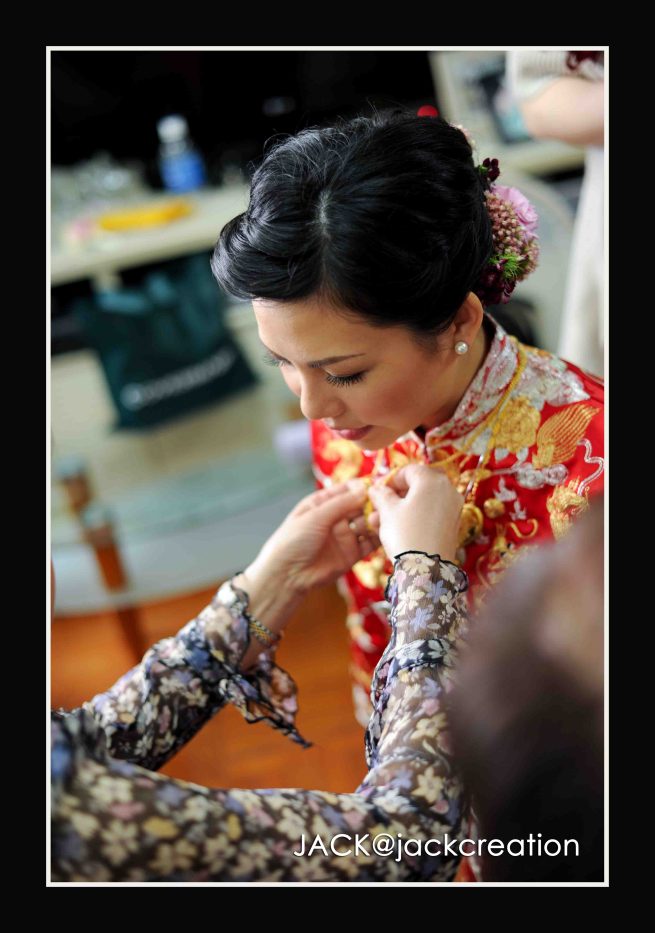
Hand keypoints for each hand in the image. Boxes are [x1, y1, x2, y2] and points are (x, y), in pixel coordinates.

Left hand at [245, 480, 379, 598]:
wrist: (287, 575)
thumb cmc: (293, 540)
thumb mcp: (316, 516)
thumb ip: (342, 503)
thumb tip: (365, 489)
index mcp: (323, 503)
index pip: (348, 490)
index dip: (363, 486)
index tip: (380, 483)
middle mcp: (336, 517)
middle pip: (360, 505)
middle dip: (373, 503)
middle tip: (387, 501)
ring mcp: (345, 536)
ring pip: (367, 523)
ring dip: (376, 520)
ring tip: (383, 518)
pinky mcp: (352, 554)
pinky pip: (370, 543)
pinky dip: (379, 537)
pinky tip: (386, 532)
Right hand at [367, 464, 462, 561]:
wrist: (427, 570)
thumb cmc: (405, 534)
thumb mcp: (388, 511)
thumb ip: (381, 494)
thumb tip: (376, 488)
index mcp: (432, 480)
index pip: (409, 470)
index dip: (390, 479)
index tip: (376, 491)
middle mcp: (448, 489)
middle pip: (418, 485)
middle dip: (395, 495)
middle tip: (377, 506)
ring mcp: (454, 508)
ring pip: (423, 501)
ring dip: (402, 507)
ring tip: (379, 521)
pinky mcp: (453, 524)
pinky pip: (431, 513)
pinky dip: (415, 516)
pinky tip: (398, 528)